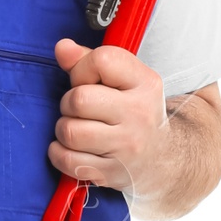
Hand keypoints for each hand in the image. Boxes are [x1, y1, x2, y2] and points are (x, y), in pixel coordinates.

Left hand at [49, 39, 170, 201]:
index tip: (88, 80)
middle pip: (79, 99)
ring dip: (64, 129)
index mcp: (145, 83)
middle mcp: (139, 114)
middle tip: (80, 109)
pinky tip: (71, 148)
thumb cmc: (134, 113)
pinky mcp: (111, 172)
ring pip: (69, 131)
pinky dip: (59, 153)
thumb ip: (89, 60)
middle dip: (69, 102)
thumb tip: (62, 48)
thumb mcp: (124, 80)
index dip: (83, 69)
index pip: (101, 61)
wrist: (161, 159)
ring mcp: (126, 147)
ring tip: (78, 129)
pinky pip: (67, 160)